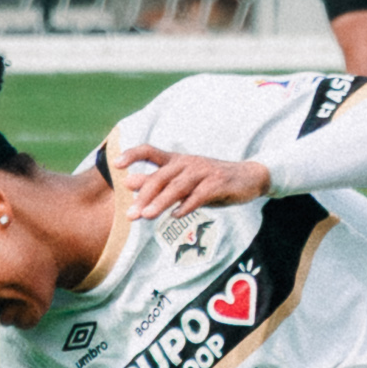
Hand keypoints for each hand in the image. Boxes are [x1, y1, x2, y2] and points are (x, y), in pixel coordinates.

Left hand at [116, 145, 272, 218]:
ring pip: (178, 187)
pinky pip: (200, 195)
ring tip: (146, 216)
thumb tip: (128, 182)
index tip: (116, 164)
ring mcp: (204, 173)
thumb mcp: (184, 182)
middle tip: (130, 214)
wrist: (250, 178)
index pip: (151, 151)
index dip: (133, 155)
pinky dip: (187, 205)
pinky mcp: (218, 184)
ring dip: (160, 202)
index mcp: (177, 160)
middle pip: (161, 177)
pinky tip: (176, 216)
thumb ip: (159, 183)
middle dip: (144, 195)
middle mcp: (188, 163)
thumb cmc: (211, 182)